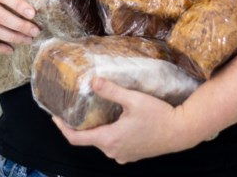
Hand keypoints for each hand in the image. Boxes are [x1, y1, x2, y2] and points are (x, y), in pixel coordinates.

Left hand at [52, 78, 199, 163]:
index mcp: (109, 139)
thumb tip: (93, 81)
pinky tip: (116, 121)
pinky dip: (110, 135)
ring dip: (97, 129)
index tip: (54, 116)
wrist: (181, 132)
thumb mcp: (133, 99)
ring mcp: (123, 155)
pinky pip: (114, 146)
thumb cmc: (159, 115)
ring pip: (102, 143)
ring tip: (96, 112)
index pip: (76, 138)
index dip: (62, 128)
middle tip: (78, 107)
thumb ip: (111, 90)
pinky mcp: (133, 155)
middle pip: (89, 139)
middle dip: (82, 125)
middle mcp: (113, 151)